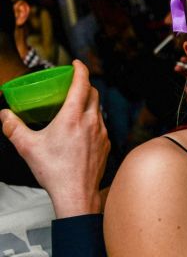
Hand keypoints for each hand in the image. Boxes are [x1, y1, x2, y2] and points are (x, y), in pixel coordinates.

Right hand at [0, 60, 109, 217]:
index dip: (80, 69)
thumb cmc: (54, 170)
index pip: (82, 83)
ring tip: (77, 106)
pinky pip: (101, 125)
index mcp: (73, 116)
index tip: (75, 63)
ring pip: (98, 109)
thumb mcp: (27, 146)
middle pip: (94, 93)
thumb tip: (4, 114)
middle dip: (85, 85)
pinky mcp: (106, 144)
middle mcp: (91, 121)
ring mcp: (102, 133)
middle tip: (73, 84)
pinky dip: (93, 120)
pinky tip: (83, 128)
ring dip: (89, 103)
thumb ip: (13, 127)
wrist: (76, 193)